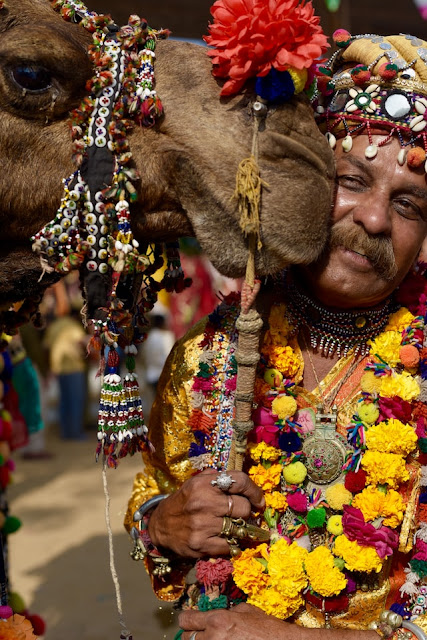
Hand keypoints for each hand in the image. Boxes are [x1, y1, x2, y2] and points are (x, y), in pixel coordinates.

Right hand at [148, 469, 264, 557]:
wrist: (160, 525)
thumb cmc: (184, 501)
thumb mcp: (196, 482)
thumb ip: (218, 478)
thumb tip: (245, 484)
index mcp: (204, 484)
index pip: (240, 481)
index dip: (254, 491)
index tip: (259, 500)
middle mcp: (203, 502)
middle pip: (243, 507)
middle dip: (245, 512)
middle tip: (240, 514)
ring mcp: (202, 525)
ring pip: (239, 528)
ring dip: (240, 528)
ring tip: (233, 526)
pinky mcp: (201, 545)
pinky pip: (230, 545)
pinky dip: (231, 543)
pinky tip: (224, 538)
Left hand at [179, 603, 291, 639]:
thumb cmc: (267, 628)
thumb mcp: (246, 610)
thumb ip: (226, 612)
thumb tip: (216, 615)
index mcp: (217, 620)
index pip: (186, 620)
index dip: (186, 621)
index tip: (188, 622)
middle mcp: (213, 638)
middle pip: (186, 639)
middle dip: (192, 636)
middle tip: (201, 635)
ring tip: (215, 639)